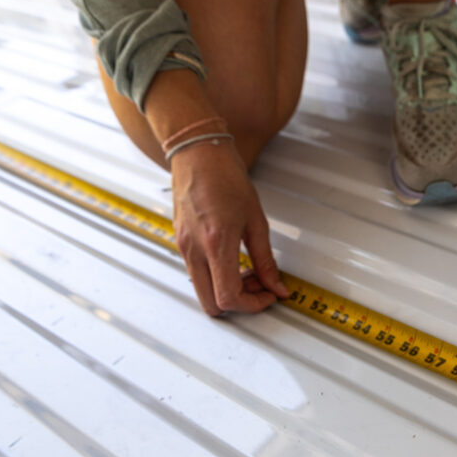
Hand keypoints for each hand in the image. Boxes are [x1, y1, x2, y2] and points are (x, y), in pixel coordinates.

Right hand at [171, 140, 288, 315]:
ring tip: (248, 271)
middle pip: (211, 304)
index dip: (252, 304)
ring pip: (202, 291)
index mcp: (216, 242)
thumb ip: (265, 258)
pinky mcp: (180, 242)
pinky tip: (233, 261)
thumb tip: (276, 284)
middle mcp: (194, 249)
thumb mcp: (256, 219)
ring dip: (227, 290)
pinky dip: (216, 277)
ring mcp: (183, 247)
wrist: (198, 152)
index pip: (229, 296)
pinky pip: (197, 274)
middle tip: (258, 287)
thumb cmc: (224, 175)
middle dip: (238, 303)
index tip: (268, 295)